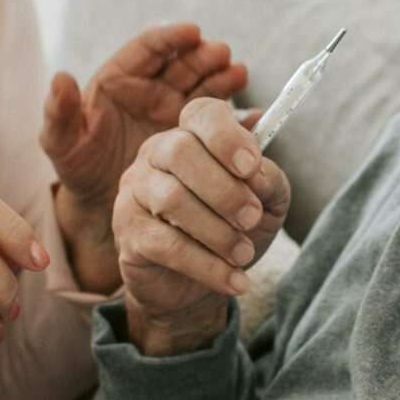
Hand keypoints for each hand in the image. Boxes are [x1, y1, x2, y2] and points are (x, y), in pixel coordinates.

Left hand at [42, 23, 244, 288]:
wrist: (104, 203)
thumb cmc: (79, 167)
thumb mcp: (63, 144)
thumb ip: (60, 113)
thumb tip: (60, 77)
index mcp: (120, 78)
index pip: (147, 48)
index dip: (170, 37)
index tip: (192, 32)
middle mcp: (152, 87)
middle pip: (181, 62)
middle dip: (202, 55)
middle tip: (223, 54)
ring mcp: (175, 108)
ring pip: (203, 84)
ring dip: (222, 77)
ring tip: (239, 75)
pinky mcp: (194, 133)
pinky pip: (217, 120)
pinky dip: (235, 117)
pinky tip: (254, 117)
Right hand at [112, 97, 290, 355]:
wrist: (197, 286)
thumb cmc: (232, 230)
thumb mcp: (266, 204)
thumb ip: (269, 180)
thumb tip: (260, 172)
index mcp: (192, 134)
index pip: (202, 114)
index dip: (227, 136)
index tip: (252, 167)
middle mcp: (156, 154)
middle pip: (180, 150)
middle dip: (223, 188)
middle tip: (251, 218)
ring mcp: (136, 192)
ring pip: (172, 199)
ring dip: (218, 231)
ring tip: (244, 254)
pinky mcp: (129, 233)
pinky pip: (166, 245)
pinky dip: (207, 265)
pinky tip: (234, 280)